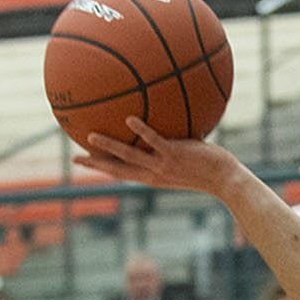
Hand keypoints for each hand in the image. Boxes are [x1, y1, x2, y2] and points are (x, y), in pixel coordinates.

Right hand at [75, 117, 241, 196]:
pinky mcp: (175, 155)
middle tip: (74, 159)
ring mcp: (163, 165)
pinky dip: (142, 132)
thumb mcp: (182, 160)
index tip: (84, 162)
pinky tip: (129, 120)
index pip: (121, 174)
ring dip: (109, 147)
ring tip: (90, 136)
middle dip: (96, 166)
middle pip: (117, 170)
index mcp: (153, 177)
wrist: (225, 179)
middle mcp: (154, 174)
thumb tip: (160, 131)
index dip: (101, 169)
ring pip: (130, 157)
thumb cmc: (207, 169)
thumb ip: (167, 148)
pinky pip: (154, 141)